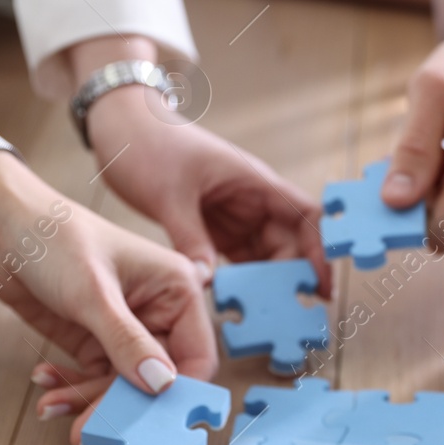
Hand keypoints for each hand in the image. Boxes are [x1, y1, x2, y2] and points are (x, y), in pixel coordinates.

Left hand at [0, 154, 216, 400]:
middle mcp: (159, 313)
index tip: (149, 424)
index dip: (177, 395)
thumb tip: (162, 386)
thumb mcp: (93, 292)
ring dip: (87, 401)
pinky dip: (70, 387)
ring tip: (50, 405)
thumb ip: (128, 342)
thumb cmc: (55, 238)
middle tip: (88, 431)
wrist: (1, 226)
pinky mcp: (95, 341)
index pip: (196, 358)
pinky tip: (44, 381)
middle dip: (120, 406)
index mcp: (177, 291)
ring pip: (121, 387)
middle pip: (156, 382)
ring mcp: (126, 331)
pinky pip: (93, 379)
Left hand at [87, 86, 327, 290]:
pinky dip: (241, 282)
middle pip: (289, 244)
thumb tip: (206, 281)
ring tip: (267, 317)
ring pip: (265, 257)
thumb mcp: (169, 194)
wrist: (121, 127)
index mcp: (253, 182)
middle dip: (292, 277)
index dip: (320, 248)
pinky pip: (238, 261)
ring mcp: (234, 216)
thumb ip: (190, 238)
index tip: (322, 283)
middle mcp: (251, 201)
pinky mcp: (214, 229)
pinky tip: (238, 305)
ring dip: (267, 285)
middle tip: (290, 314)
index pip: (305, 215)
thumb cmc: (149, 144)